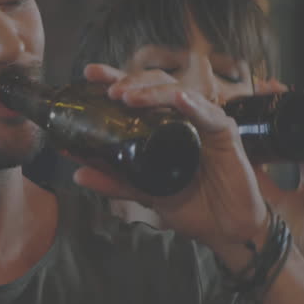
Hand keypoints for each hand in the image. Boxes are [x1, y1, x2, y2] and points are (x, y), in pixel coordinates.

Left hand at [72, 63, 267, 267]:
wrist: (226, 230)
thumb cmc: (193, 206)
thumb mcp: (145, 193)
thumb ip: (114, 181)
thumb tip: (77, 174)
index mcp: (163, 125)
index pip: (138, 93)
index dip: (115, 79)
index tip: (89, 74)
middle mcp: (184, 117)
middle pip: (156, 84)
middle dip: (130, 81)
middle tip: (108, 90)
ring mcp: (205, 122)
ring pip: (178, 93)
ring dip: (152, 92)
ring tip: (129, 97)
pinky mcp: (226, 133)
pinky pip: (209, 114)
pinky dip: (193, 105)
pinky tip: (179, 100)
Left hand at [251, 79, 303, 270]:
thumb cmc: (301, 233)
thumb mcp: (273, 199)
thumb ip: (261, 182)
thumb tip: (238, 165)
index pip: (292, 136)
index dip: (276, 119)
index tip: (257, 103)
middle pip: (302, 123)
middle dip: (283, 102)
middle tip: (262, 84)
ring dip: (291, 102)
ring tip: (270, 85)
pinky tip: (288, 102)